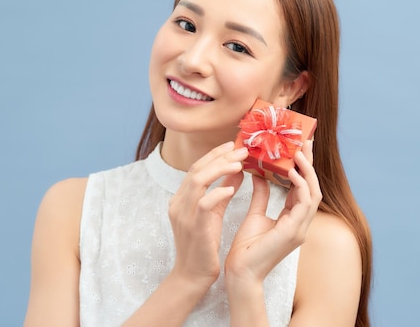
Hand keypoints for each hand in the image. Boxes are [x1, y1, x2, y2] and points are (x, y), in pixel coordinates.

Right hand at [168, 141, 246, 287]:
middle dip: (219, 156)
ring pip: (198, 181)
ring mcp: (184, 214)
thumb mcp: (213, 213)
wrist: (193, 275)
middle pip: (196, 169)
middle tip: (241, 149)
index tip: (233, 145)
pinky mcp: (194, 227)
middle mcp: (178, 203)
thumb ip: (222, 191)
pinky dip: (218, 193)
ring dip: (219, 169)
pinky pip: (203, 204)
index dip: (214, 154)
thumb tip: (238, 170)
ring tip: (239, 163)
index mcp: (181, 198)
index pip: (196, 168)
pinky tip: (232, 188)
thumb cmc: (204, 244)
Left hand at [224, 140, 321, 283]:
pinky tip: (292, 172)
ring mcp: (300, 229)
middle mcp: (301, 224)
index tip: (299, 148)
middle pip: (313, 188)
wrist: (240, 272)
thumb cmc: (246, 248)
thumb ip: (260, 195)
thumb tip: (259, 174)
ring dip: (307, 172)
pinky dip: (300, 186)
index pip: (303, 189)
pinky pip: (304, 204)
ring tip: (299, 153)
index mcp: (293, 220)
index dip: (303, 168)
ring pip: (313, 194)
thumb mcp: (255, 215)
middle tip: (305, 142)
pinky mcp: (294, 232)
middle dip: (310, 165)